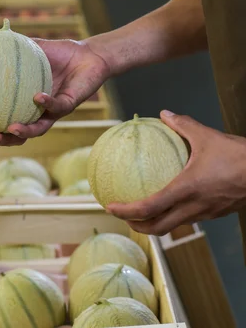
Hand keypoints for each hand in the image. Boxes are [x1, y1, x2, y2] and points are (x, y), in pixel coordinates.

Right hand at [0, 38, 111, 145]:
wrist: (88, 54)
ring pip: (39, 129)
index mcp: (28, 103)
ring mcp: (55, 111)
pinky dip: (46, 103)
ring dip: (24, 131)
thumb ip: (15, 48)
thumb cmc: (61, 53)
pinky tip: (37, 97)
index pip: (6, 118)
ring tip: (11, 128)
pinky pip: (56, 107)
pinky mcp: (69, 105)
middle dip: (6, 139)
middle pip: (20, 134)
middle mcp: (40, 112)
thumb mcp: (34, 48)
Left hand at [107, 110, 245, 235]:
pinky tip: (172, 202)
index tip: (110, 207)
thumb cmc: (239, 156)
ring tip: (142, 212)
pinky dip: (173, 216)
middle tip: (122, 217)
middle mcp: (193, 207)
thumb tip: (164, 114)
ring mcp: (206, 214)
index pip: (148, 208)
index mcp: (185, 190)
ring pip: (173, 226)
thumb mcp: (207, 136)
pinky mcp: (216, 213)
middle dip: (136, 226)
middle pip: (157, 228)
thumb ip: (183, 125)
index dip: (125, 212)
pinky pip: (188, 219)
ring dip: (154, 223)